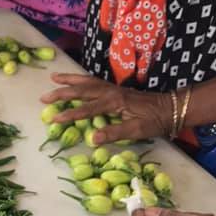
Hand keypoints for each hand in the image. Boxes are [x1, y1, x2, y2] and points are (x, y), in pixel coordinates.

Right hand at [40, 73, 172, 144]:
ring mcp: (113, 89)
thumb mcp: (136, 130)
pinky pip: (94, 82)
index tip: (54, 119)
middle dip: (62, 92)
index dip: (70, 114)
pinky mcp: (116, 90)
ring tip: (54, 77)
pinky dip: (81, 80)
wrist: (171, 108)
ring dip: (70, 80)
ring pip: (87, 81)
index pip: (87, 109)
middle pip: (82, 89)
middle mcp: (111, 92)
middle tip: (44, 96)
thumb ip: (114, 133)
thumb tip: (92, 138)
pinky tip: (76, 82)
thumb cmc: (154, 121)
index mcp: (114, 102)